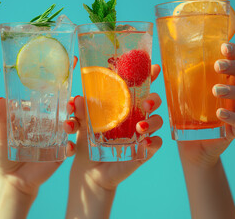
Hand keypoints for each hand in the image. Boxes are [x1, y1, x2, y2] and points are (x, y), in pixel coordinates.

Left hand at [0, 57, 77, 218]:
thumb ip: (2, 119)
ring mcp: (58, 136)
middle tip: (75, 95)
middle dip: (74, 99)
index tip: (70, 61)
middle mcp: (50, 122)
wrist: (12, 178)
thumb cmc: (5, 153)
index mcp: (37, 113)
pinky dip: (69, 147)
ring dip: (74, 121)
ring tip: (68, 122)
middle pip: (66, 105)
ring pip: (72, 124)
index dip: (60, 78)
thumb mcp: (2, 134)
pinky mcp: (60, 153)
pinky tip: (68, 147)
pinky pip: (69, 147)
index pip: (50, 92)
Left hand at [65, 64, 162, 218]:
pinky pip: (155, 144)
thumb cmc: (86, 141)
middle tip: (146, 102)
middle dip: (154, 98)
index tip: (154, 67)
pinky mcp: (143, 150)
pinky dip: (152, 142)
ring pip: (158, 121)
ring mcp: (141, 133)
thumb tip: (76, 99)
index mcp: (122, 105)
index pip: (138, 87)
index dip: (148, 76)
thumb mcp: (81, 125)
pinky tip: (144, 142)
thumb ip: (80, 113)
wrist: (88, 168)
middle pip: (154, 100)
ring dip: (153, 121)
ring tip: (140, 126)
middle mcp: (135, 116)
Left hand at [178, 43, 234, 166]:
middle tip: (217, 66)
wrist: (189, 145)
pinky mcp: (234, 129)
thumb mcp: (177, 97)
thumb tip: (156, 65)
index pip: (232, 60)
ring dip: (234, 90)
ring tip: (215, 90)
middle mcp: (232, 93)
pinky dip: (233, 116)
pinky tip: (220, 113)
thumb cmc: (184, 116)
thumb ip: (171, 82)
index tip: (224, 46)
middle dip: (234, 66)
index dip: (232, 51)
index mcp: (220, 80)